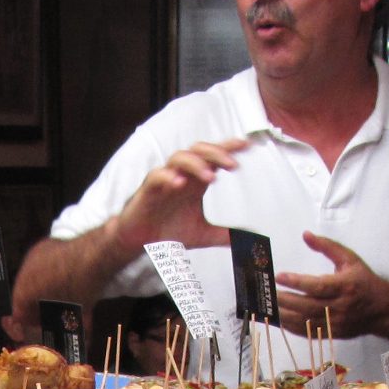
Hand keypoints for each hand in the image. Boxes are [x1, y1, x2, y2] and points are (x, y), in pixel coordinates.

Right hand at [111, 139, 250, 255]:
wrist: (140, 242)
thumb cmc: (168, 231)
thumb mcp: (203, 234)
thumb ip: (226, 235)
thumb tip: (249, 241)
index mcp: (196, 181)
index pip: (213, 157)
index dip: (229, 148)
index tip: (247, 145)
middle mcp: (182, 176)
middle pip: (199, 150)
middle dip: (217, 153)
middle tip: (233, 165)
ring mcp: (164, 180)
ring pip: (180, 158)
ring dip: (197, 164)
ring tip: (211, 177)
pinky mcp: (148, 190)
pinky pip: (157, 176)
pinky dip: (168, 177)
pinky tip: (180, 183)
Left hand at [274, 233, 388, 339]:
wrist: (383, 309)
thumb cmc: (364, 281)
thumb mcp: (350, 259)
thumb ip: (327, 246)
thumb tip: (305, 235)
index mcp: (345, 286)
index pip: (317, 286)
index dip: (297, 282)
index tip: (280, 276)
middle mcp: (340, 306)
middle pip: (307, 306)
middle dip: (285, 300)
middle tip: (268, 293)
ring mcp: (335, 323)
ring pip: (305, 322)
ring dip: (284, 315)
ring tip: (269, 307)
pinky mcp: (332, 334)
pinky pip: (308, 332)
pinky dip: (292, 327)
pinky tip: (280, 319)